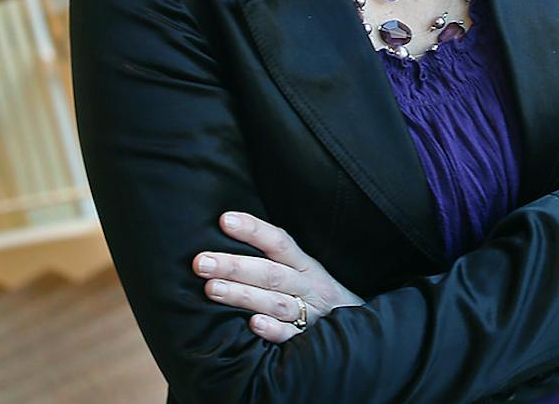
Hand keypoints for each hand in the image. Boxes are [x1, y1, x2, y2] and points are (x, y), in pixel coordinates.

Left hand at [192, 211, 363, 343]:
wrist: (357, 325)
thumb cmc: (317, 294)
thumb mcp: (304, 271)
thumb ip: (274, 259)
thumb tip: (230, 236)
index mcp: (305, 265)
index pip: (279, 242)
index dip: (253, 230)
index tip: (225, 220)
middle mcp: (308, 286)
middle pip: (271, 273)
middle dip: (234, 266)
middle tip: (201, 262)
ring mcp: (310, 313)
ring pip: (276, 302)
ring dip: (244, 296)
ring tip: (212, 289)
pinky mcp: (309, 339)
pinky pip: (291, 335)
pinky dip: (273, 330)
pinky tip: (252, 324)